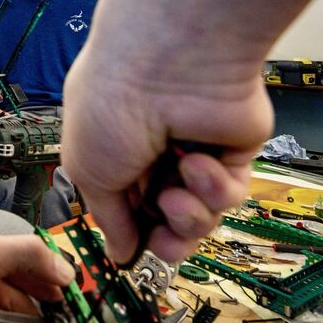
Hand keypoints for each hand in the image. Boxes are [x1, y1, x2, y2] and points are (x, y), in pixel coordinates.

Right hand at [61, 34, 270, 264]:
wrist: (166, 67)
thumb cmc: (112, 104)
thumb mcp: (88, 171)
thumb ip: (108, 219)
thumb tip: (120, 255)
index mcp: (115, 151)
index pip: (129, 209)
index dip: (133, 233)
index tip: (134, 252)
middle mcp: (156, 151)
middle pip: (168, 220)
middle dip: (166, 236)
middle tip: (163, 240)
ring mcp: (197, 151)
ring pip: (201, 214)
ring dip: (187, 213)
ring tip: (175, 193)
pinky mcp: (234, 150)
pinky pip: (230, 192)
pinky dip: (213, 187)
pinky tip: (198, 163)